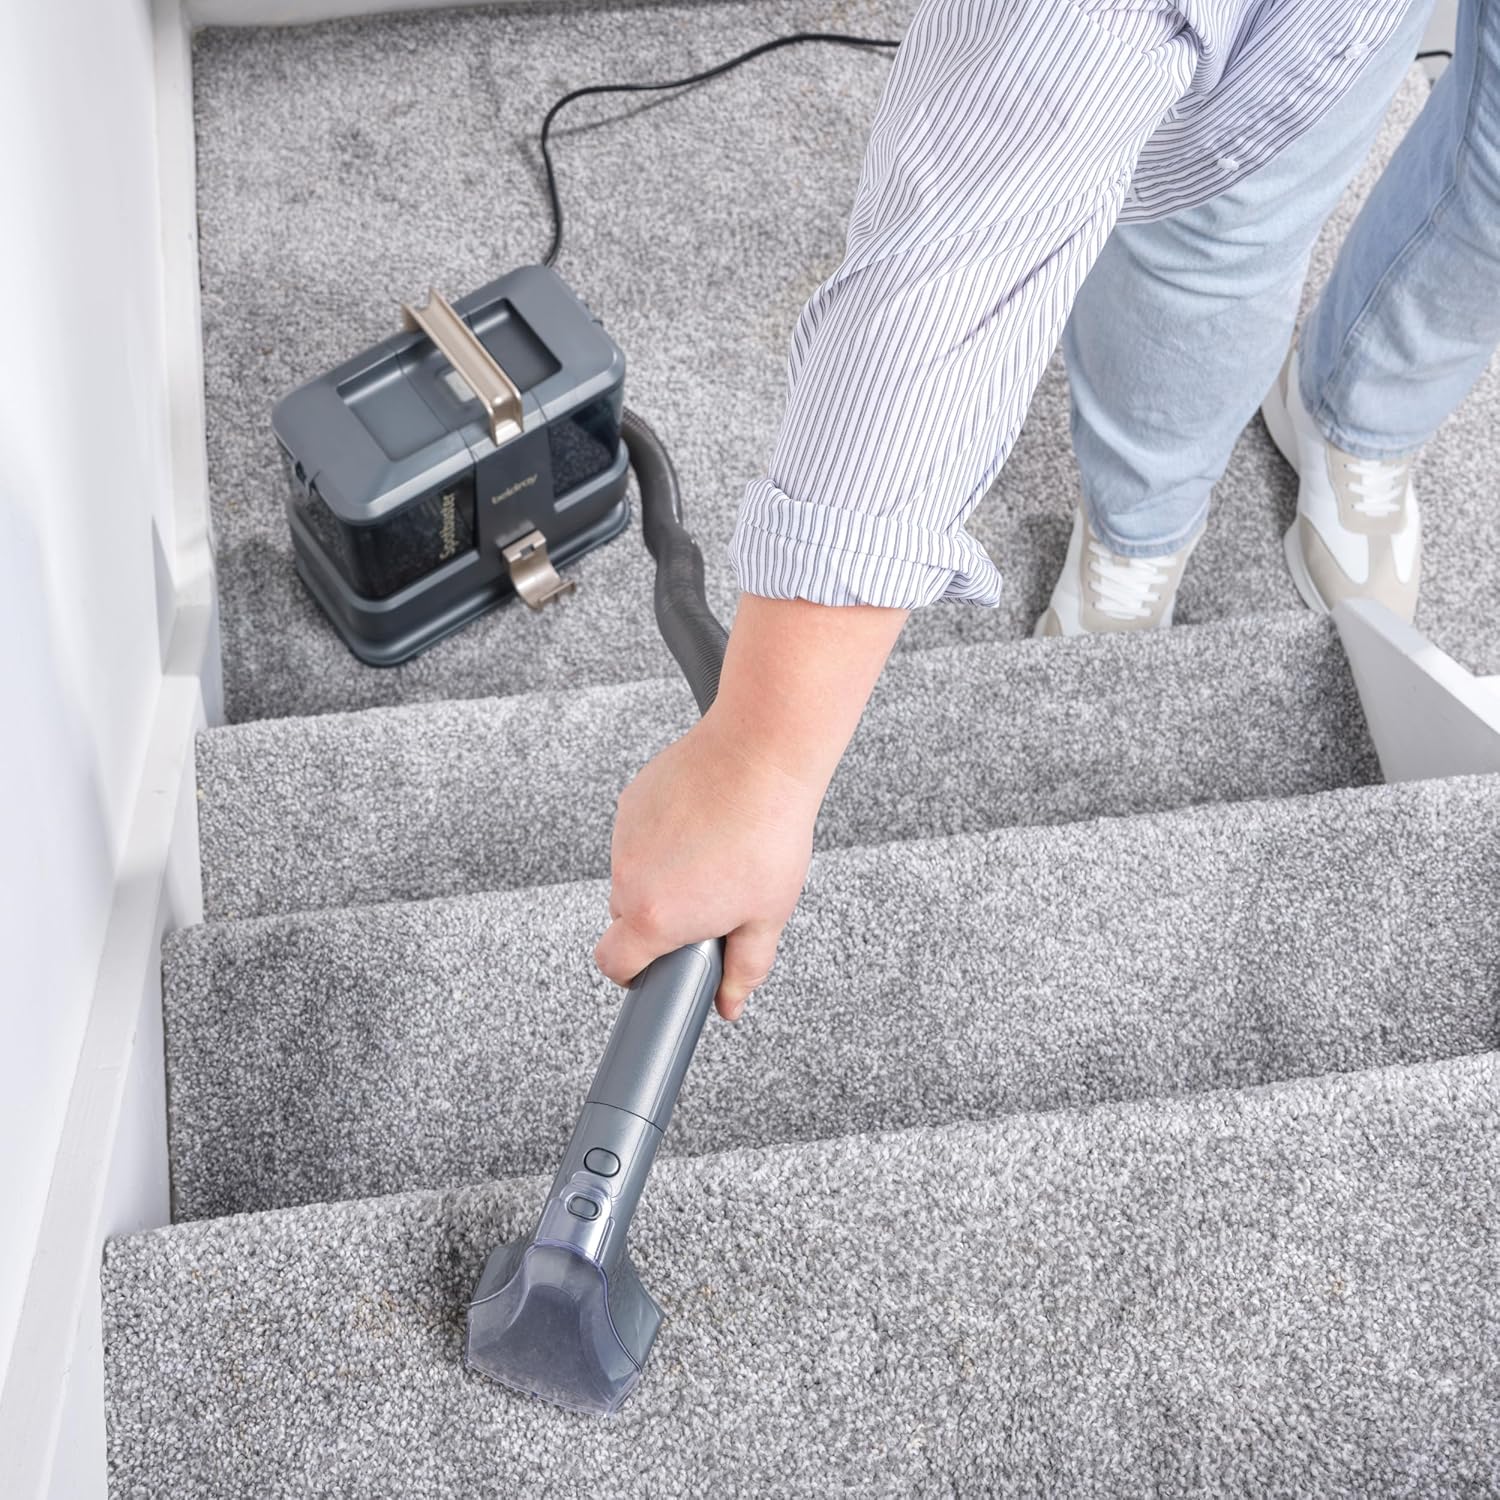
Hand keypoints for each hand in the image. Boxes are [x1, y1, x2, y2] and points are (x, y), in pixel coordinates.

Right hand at [594, 710, 821, 1019]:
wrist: (759, 756)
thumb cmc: (767, 834)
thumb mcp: (767, 916)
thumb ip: (744, 969)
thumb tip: (729, 1002)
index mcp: (655, 918)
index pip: (612, 964)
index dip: (631, 973)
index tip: (654, 968)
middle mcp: (629, 878)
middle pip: (625, 917)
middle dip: (658, 920)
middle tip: (707, 905)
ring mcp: (626, 836)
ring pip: (635, 874)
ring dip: (662, 876)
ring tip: (714, 857)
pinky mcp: (633, 800)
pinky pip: (640, 835)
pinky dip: (663, 838)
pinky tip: (703, 825)